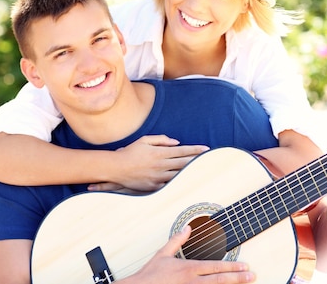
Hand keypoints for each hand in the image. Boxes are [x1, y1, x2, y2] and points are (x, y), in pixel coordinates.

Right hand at [88, 135, 208, 191]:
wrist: (116, 168)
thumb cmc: (130, 152)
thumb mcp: (145, 140)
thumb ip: (161, 139)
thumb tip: (177, 142)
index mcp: (160, 152)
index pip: (182, 150)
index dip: (195, 150)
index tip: (206, 149)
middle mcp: (161, 165)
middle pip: (184, 163)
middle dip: (198, 160)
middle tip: (210, 160)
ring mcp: (158, 177)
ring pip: (179, 175)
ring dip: (191, 172)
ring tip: (203, 171)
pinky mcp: (154, 187)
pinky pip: (170, 185)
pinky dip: (179, 183)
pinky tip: (188, 182)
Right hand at [121, 226, 254, 283]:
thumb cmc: (150, 275)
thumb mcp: (162, 254)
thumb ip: (177, 240)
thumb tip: (187, 228)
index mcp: (188, 268)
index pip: (215, 266)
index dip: (232, 266)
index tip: (245, 266)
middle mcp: (191, 281)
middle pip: (219, 279)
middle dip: (238, 278)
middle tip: (252, 276)